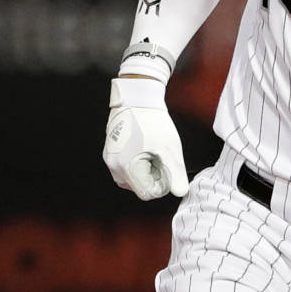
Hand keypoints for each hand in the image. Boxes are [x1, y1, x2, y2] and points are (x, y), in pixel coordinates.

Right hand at [103, 76, 188, 200]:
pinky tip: (145, 149)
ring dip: (145, 172)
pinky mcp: (110, 152)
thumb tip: (180, 192)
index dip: (161, 184)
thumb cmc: (153, 121)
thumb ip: (175, 173)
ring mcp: (110, 158)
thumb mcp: (169, 148)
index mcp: (127, 167)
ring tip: (153, 153)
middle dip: (153, 177)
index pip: (147, 193)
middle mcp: (114, 166)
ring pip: (132, 179)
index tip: (166, 168)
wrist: (137, 98)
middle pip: (139, 187)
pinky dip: (137, 164)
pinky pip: (125, 168)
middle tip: (160, 157)